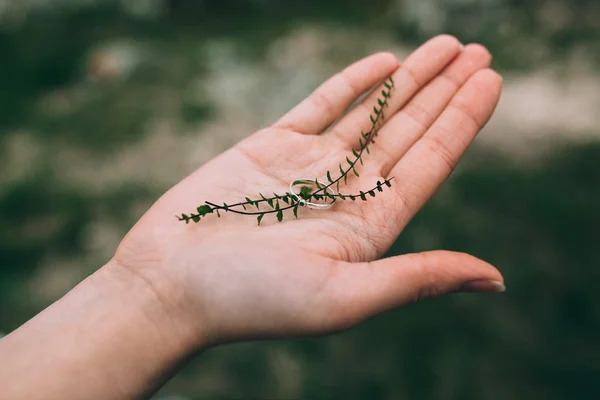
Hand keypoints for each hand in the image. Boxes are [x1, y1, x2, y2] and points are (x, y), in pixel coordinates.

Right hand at [112, 35, 503, 346]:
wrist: (169, 285)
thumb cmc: (252, 301)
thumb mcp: (344, 297)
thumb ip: (417, 279)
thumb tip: (495, 279)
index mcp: (369, 228)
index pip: (429, 164)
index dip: (462, 121)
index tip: (490, 80)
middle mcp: (345, 194)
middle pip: (408, 131)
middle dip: (445, 91)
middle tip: (480, 51)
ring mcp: (308, 167)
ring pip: (370, 112)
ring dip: (409, 79)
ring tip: (444, 46)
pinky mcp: (270, 147)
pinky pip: (320, 106)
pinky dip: (352, 83)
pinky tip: (384, 63)